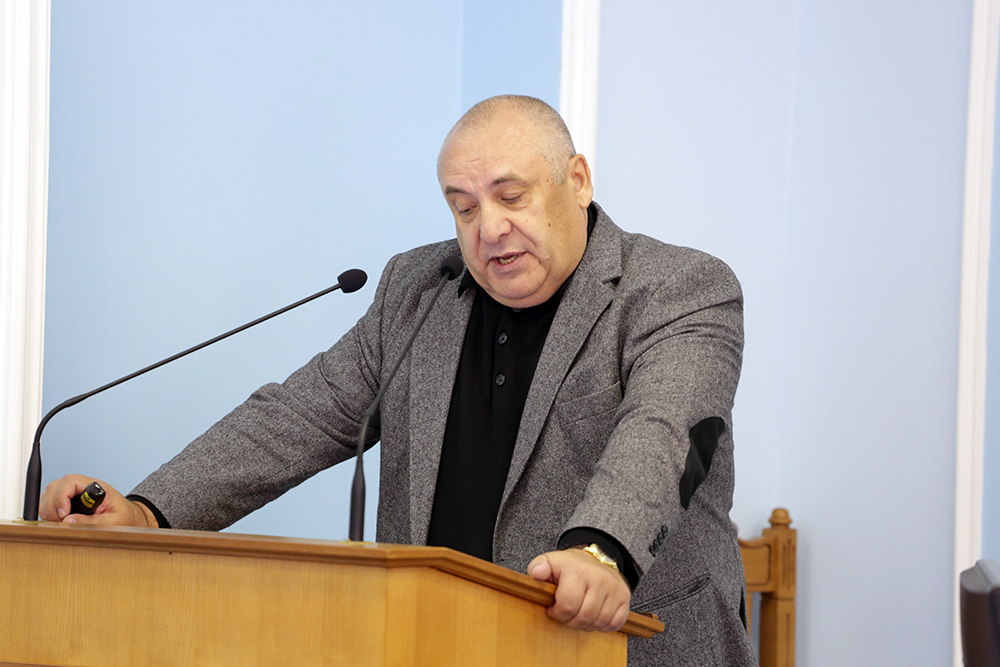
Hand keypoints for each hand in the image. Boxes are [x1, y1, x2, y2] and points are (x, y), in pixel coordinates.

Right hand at [39, 474, 156, 527]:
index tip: (64, 514)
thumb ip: (93, 521)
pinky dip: (48, 514)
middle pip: (54, 487)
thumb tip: (68, 521)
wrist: (129, 519)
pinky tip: (58, 523)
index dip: (62, 497)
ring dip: (49, 510)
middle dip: (52, 506)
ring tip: (60, 524)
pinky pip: (49, 504)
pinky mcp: (68, 503)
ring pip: (49, 495)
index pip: (70, 482)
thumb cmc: (125, 517)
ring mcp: (73, 494)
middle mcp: (82, 487)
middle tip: (60, 522)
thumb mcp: (114, 521)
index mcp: (95, 487)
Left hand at [527, 548, 630, 631]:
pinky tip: (594, 616)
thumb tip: (537, 573)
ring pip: (599, 622)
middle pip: (584, 617)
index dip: (557, 613)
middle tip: (566, 614)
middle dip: (570, 621)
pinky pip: (615, 623)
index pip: (568, 605)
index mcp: (578, 571)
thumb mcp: (549, 562)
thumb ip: (538, 567)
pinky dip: (603, 625)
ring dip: (586, 625)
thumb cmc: (569, 566)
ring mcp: (614, 588)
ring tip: (578, 614)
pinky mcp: (624, 597)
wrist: (595, 558)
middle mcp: (599, 578)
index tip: (553, 608)